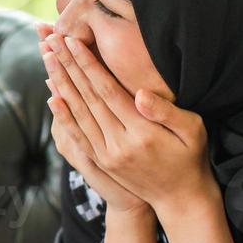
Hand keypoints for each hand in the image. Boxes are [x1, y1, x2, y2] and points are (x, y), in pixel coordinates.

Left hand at [43, 27, 215, 217]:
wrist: (180, 200)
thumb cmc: (191, 158)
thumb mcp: (193, 131)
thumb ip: (166, 111)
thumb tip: (140, 92)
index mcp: (142, 131)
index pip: (108, 90)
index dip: (88, 65)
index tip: (73, 42)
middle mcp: (119, 144)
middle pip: (88, 98)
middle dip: (68, 67)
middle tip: (51, 41)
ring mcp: (107, 155)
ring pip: (78, 113)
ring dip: (61, 84)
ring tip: (48, 59)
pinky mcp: (101, 161)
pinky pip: (77, 135)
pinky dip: (63, 115)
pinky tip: (52, 97)